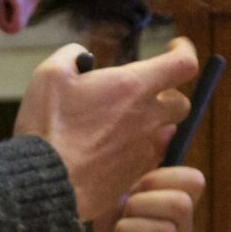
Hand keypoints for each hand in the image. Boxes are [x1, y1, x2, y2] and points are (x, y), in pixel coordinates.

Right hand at [14, 38, 198, 222]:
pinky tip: (113, 149)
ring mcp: (143, 150)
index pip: (183, 64)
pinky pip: (148, 158)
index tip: (175, 48)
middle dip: (168, 94)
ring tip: (123, 123)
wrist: (45, 183)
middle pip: (181, 103)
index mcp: (132, 87)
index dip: (184, 52)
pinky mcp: (134, 175)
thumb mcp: (49, 76)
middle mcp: (147, 118)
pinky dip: (138, 149)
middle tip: (144, 93)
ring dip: (151, 124)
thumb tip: (81, 55)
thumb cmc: (48, 127)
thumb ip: (71, 55)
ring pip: (164, 132)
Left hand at [56, 164, 204, 231]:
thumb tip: (167, 125)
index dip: (160, 178)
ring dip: (128, 231)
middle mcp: (180, 231)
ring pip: (166, 231)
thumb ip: (141, 158)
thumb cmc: (89, 223)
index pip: (194, 181)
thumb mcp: (114, 184)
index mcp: (173, 205)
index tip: (133, 187)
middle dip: (140, 205)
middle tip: (120, 215)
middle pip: (182, 204)